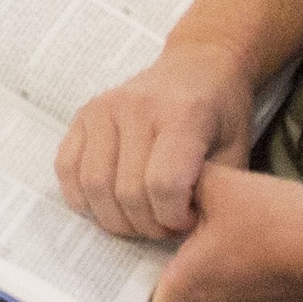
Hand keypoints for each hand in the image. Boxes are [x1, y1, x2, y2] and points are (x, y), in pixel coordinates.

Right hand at [57, 41, 262, 242]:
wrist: (198, 66)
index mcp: (182, 114)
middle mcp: (137, 107)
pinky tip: (110, 203)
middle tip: (165, 226)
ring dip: (115, 218)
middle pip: (127, 192)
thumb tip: (188, 235)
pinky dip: (82, 198)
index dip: (173, 218)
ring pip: (93, 186)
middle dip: (147, 225)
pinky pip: (66, 168)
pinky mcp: (83, 114)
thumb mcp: (236, 150)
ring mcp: (104, 108)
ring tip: (140, 218)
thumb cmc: (221, 113)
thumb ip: (214, 191)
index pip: (163, 185)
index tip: (187, 221)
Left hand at [139, 165, 302, 301]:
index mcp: (188, 285)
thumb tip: (169, 186)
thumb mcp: (223, 187)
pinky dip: (242, 282)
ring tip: (224, 241)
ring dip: (213, 279)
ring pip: (212, 301)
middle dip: (180, 276)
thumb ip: (186, 184)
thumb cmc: (274, 220)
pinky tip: (255, 252)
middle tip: (183, 242)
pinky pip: (242, 300)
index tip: (138, 286)